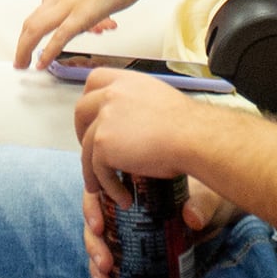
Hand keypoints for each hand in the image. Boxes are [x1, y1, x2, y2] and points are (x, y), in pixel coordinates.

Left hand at [16, 0, 156, 69]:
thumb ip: (93, 8)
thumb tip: (94, 22)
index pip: (40, 12)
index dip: (30, 30)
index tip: (28, 44)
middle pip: (31, 21)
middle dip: (21, 43)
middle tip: (18, 60)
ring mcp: (71, 4)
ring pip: (37, 28)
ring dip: (26, 49)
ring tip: (22, 64)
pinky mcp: (83, 14)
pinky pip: (59, 36)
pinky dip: (47, 51)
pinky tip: (42, 62)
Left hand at [74, 68, 202, 209]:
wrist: (194, 137)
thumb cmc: (188, 125)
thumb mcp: (159, 100)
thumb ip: (137, 105)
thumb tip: (131, 123)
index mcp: (125, 81)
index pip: (95, 81)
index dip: (90, 100)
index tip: (93, 117)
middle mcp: (111, 94)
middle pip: (82, 111)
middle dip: (82, 133)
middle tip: (94, 152)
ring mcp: (104, 118)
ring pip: (87, 147)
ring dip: (93, 170)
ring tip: (103, 187)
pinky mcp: (103, 144)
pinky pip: (97, 169)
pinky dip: (108, 186)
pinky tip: (124, 197)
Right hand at [82, 176, 235, 277]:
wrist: (219, 215)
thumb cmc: (209, 197)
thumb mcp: (206, 197)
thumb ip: (201, 204)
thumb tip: (192, 217)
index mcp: (131, 184)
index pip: (99, 192)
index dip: (92, 209)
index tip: (99, 228)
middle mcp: (124, 206)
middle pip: (97, 222)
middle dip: (95, 245)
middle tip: (105, 263)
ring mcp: (128, 230)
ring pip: (101, 244)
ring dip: (95, 263)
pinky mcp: (137, 250)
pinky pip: (115, 260)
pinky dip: (107, 275)